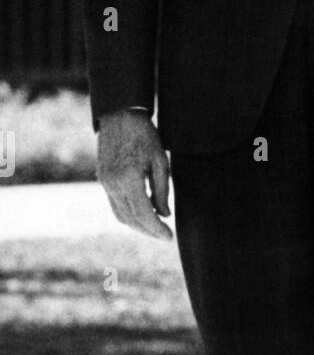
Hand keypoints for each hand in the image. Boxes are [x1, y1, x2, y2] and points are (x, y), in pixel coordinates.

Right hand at [96, 110, 172, 239]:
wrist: (120, 117)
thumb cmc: (145, 135)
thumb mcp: (160, 160)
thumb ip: (162, 189)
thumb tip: (164, 214)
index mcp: (129, 179)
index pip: (144, 214)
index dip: (157, 228)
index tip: (169, 237)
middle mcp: (113, 184)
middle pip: (131, 218)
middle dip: (148, 230)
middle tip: (164, 235)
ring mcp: (105, 183)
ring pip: (120, 214)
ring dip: (137, 225)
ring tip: (154, 227)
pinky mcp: (102, 179)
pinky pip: (114, 204)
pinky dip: (128, 214)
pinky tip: (142, 213)